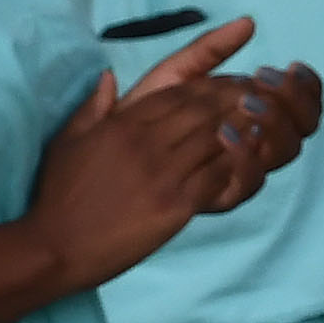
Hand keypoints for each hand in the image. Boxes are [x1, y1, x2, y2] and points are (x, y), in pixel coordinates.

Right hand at [24, 18, 318, 289]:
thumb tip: (110, 76)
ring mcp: (162, 172)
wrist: (55, 246)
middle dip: (237, 99)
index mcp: (122, 124)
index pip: (178, 92)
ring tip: (268, 123)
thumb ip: (93, 107)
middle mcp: (145, 141)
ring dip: (245, 128)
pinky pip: (218, 175)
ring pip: (216, 137)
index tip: (234, 83)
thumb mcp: (67, 142)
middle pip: (204, 109)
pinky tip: (252, 159)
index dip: (212, 84)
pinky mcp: (174, 203)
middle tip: (263, 97)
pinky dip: (238, 165)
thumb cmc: (58, 196)